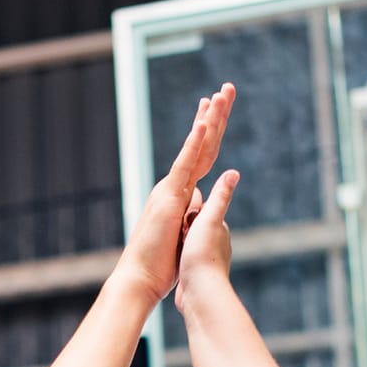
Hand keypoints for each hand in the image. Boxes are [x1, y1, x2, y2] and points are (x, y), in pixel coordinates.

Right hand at [114, 83, 234, 302]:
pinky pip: (185, 165)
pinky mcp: (169, 197)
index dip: (211, 133)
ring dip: (208, 119)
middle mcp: (174, 185)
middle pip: (202, 145)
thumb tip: (200, 199)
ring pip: (195, 148)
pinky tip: (204, 123)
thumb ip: (191, 213)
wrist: (141, 278)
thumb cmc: (161, 264)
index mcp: (180, 194)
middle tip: (225, 88)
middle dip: (214, 116)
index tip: (216, 111)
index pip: (202, 157)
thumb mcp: (184, 233)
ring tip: (219, 94)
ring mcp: (170, 189)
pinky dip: (194, 144)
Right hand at [174, 164, 242, 316]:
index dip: (189, 205)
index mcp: (219, 229)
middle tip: (168, 218)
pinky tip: (168, 259)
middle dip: (183, 222)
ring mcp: (206, 262)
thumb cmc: (203, 254)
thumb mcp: (209, 219)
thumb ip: (220, 196)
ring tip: (166, 238)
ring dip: (180, 239)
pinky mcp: (196, 276)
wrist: (200, 291)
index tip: (177, 201)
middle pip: (196, 226)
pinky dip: (178, 256)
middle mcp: (217, 245)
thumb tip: (233, 172)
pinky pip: (186, 260)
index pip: (203, 209)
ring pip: (190, 244)